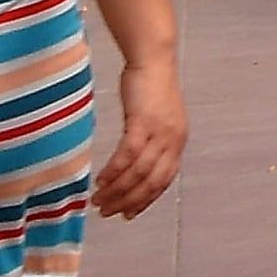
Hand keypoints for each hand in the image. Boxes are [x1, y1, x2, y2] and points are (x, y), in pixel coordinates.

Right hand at [92, 50, 187, 216]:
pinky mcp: (143, 122)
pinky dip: (114, 171)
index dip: (145, 201)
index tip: (128, 215)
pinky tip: (100, 180)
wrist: (153, 61)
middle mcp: (173, 141)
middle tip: (107, 212)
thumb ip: (151, 142)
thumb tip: (134, 164)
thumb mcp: (157, 120)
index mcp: (178, 142)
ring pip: (138, 172)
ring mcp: (160, 132)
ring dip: (116, 190)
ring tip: (98, 200)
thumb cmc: (151, 88)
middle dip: (128, 201)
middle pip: (151, 182)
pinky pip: (127, 154)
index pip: (164, 181)